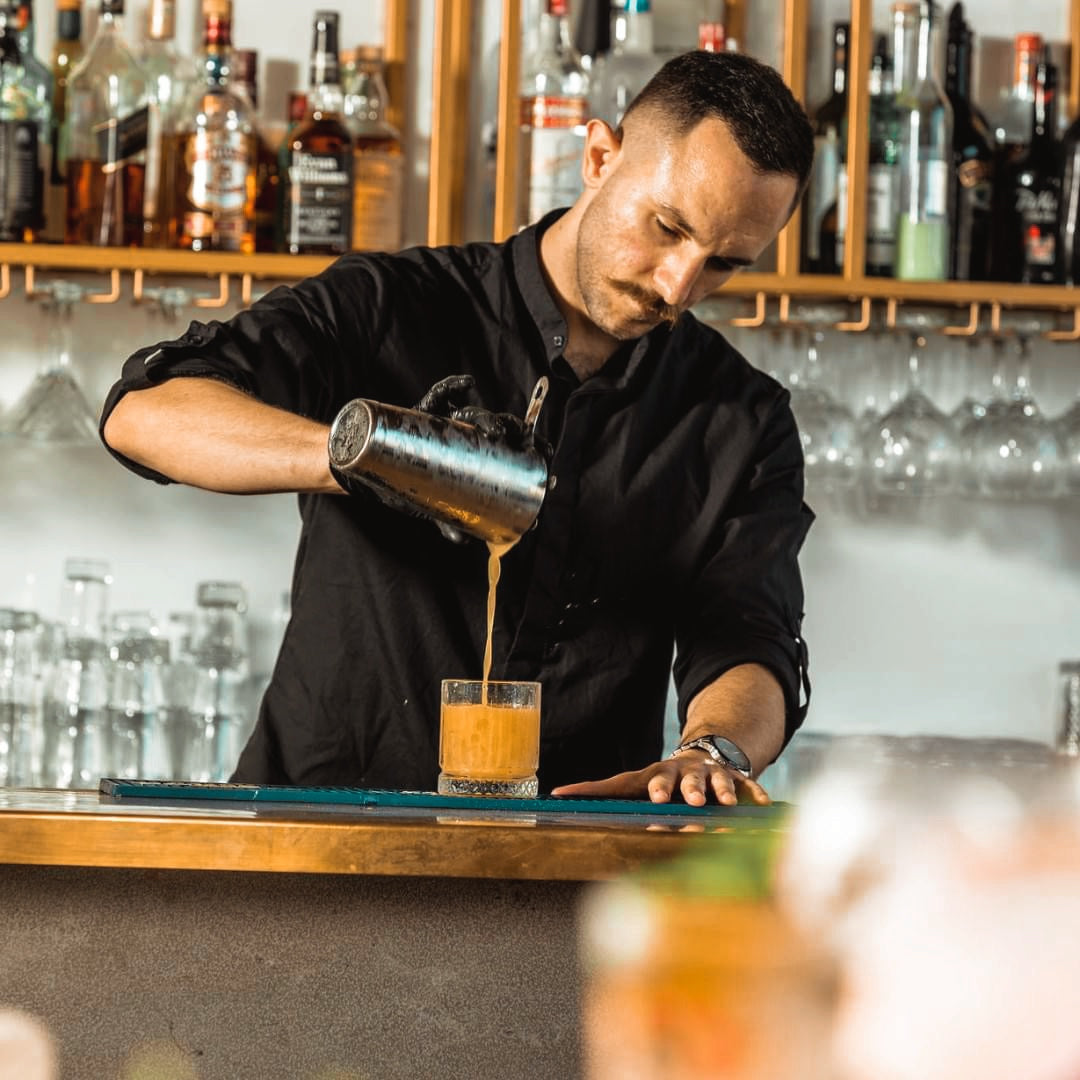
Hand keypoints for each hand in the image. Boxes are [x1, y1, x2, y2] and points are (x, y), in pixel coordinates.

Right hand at [415, 375, 550, 542]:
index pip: (512, 444)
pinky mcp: (426, 410)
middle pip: (498, 426)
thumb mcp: (436, 507)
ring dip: (489, 418)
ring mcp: (448, 420)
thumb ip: (449, 522)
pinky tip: (467, 384)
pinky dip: (453, 386)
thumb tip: (463, 541)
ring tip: (496, 432)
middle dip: (517, 432)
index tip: (546, 456)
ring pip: (475, 413)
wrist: (379, 474)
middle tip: (525, 445)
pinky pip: (441, 393)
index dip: (532, 447)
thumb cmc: (415, 487)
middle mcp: (468, 432)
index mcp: (480, 451)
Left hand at [550, 750, 771, 806]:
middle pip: (684, 779)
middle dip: (687, 789)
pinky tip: (764, 805)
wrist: (704, 756)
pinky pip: (748, 785)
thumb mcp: (636, 783)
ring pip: (717, 780)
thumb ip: (600, 790)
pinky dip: (755, 794)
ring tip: (725, 804)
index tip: (655, 800)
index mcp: (657, 776)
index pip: (651, 782)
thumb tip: (554, 793)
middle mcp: (684, 773)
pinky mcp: (736, 779)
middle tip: (689, 800)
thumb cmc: (661, 781)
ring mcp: (711, 774)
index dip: (654, 790)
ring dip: (721, 791)